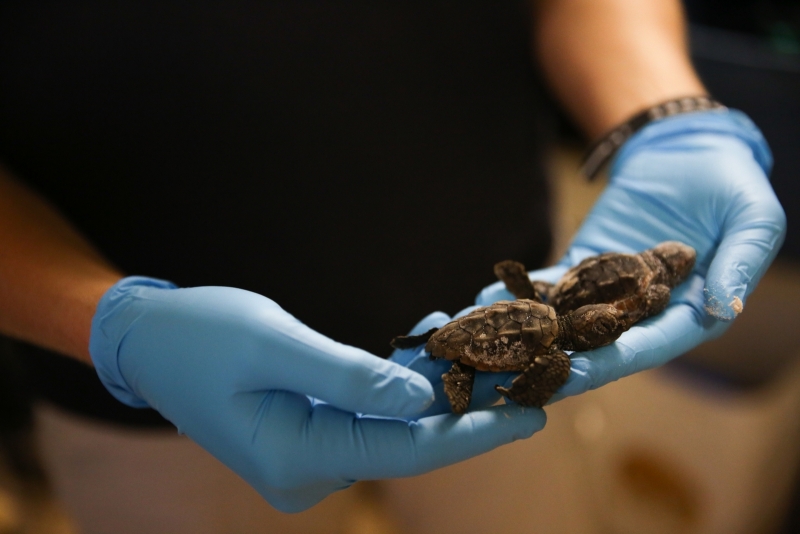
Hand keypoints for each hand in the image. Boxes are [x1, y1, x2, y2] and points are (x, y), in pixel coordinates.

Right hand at [90, 277, 545, 511]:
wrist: (148, 343)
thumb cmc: (200, 334)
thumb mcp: (273, 342)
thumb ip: (348, 374)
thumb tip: (420, 398)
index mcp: (295, 457)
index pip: (406, 451)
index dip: (473, 432)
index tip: (532, 414)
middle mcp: (306, 474)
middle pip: (407, 446)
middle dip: (467, 415)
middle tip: (531, 384)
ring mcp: (307, 461)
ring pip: (393, 433)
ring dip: (439, 401)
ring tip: (496, 368)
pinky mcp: (309, 439)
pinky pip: (370, 421)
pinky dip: (406, 395)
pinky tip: (440, 367)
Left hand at [477, 110, 785, 397]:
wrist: (686, 149)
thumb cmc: (730, 185)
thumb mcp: (754, 219)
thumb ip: (741, 262)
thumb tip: (722, 304)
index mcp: (690, 314)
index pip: (648, 346)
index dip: (613, 361)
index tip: (574, 375)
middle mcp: (646, 313)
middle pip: (598, 346)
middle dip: (555, 364)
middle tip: (513, 379)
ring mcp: (610, 291)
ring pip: (568, 322)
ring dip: (528, 337)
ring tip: (486, 348)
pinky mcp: (585, 266)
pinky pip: (552, 284)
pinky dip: (522, 294)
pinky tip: (487, 299)